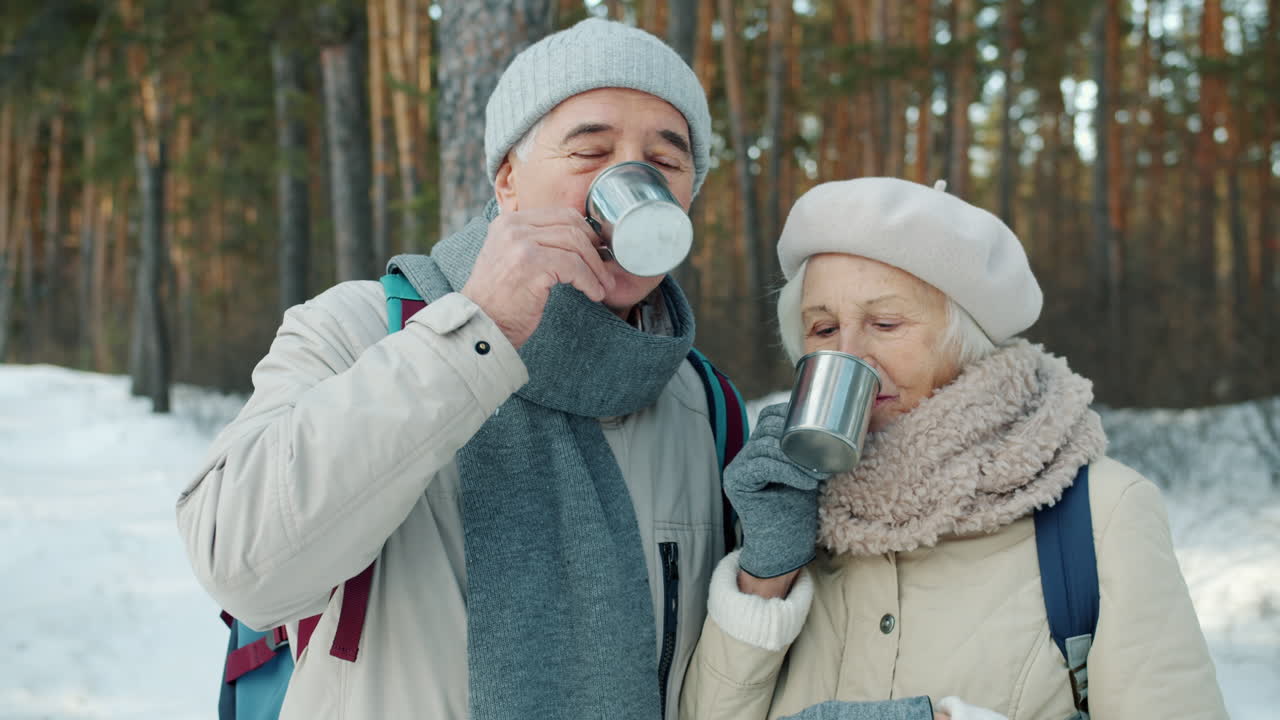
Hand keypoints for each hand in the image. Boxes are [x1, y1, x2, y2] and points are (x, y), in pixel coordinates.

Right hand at [461, 207, 614, 348]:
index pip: (560, 214)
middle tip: (605, 269)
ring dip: (596, 267)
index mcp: (508, 222)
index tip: (597, 250)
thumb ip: (536, 243)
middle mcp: (513, 227)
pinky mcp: (531, 264)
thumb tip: (580, 240)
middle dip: (594, 248)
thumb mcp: (511, 259)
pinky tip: (593, 293)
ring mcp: (520, 243)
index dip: (585, 232)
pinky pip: (573, 266)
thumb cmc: (500, 301)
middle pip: (571, 225)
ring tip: (602, 285)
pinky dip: (589, 281)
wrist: (480, 326)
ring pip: (576, 244)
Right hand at [724, 403, 827, 581]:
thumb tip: (838, 431)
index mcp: (758, 449)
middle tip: (823, 454)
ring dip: (795, 456)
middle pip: (766, 429)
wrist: (783, 548)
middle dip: (795, 436)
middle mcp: (743, 456)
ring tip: (818, 470)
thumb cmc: (797, 512)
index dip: (789, 414)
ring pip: (764, 446)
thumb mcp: (805, 475)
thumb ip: (807, 455)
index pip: (768, 418)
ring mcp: (736, 468)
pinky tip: (806, 482)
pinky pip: (762, 466)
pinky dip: (787, 471)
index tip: (817, 423)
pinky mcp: (736, 483)